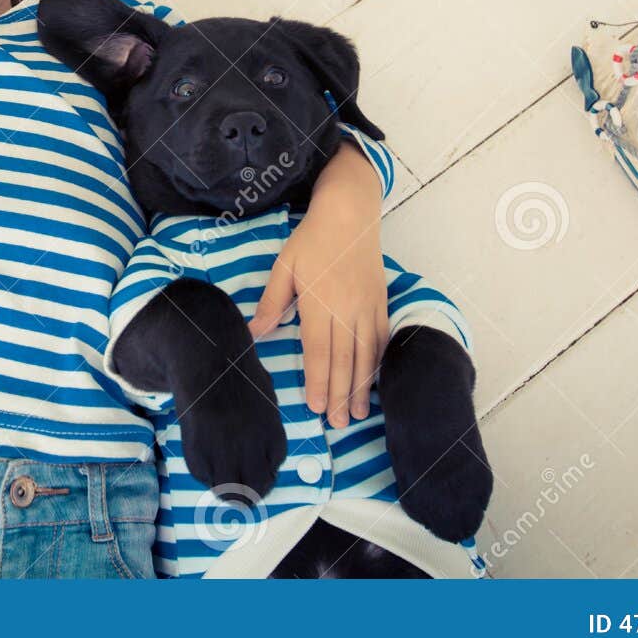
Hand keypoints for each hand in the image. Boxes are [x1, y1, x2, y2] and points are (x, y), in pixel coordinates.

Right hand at [175, 350, 287, 500]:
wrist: (208, 359)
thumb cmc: (235, 374)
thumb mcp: (263, 400)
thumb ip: (264, 428)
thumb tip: (262, 450)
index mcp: (272, 435)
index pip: (272, 470)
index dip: (263, 473)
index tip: (254, 470)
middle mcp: (251, 448)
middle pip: (255, 489)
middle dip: (249, 493)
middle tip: (241, 489)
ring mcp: (224, 451)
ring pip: (229, 491)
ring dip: (227, 489)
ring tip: (221, 479)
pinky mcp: (198, 450)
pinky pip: (203, 476)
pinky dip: (205, 473)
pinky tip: (205, 458)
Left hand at [250, 144, 388, 426]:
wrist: (350, 214)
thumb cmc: (311, 240)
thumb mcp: (284, 266)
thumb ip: (272, 303)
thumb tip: (255, 333)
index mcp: (319, 302)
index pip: (319, 351)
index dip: (318, 382)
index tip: (317, 408)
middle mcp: (347, 309)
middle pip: (344, 360)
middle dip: (341, 395)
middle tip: (340, 424)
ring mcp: (368, 306)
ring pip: (366, 354)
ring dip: (362, 386)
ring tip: (359, 413)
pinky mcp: (380, 301)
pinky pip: (382, 338)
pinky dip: (378, 363)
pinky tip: (375, 380)